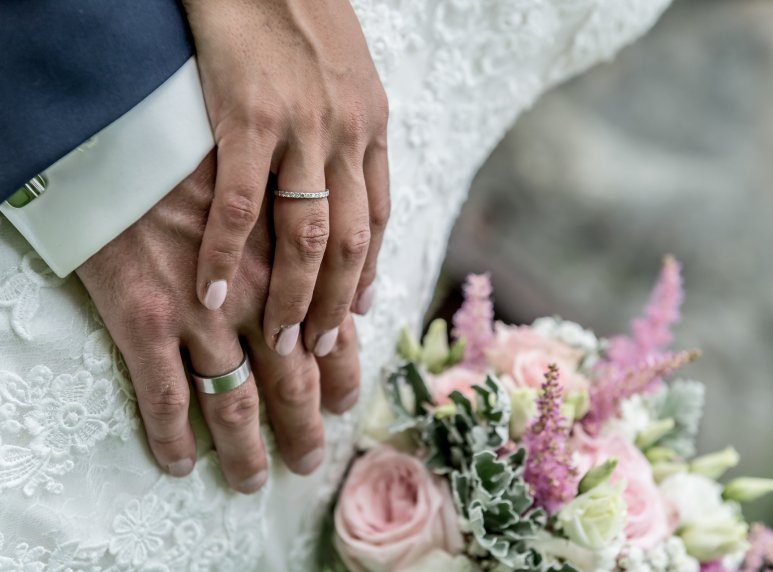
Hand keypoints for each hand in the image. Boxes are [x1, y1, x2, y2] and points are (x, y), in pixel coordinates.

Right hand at [76, 153, 361, 492]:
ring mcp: (201, 314)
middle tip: (308, 461)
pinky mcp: (144, 319)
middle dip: (304, 429)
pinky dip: (171, 439)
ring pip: (233, 404)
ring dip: (245, 451)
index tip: (344, 405)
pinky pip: (162, 397)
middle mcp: (256, 297)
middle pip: (291, 383)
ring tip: (252, 480)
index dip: (341, 377)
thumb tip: (345, 278)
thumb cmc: (204, 144)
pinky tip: (177, 465)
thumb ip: (308, 235)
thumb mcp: (274, 180)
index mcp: (290, 264)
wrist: (130, 119)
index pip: (330, 337)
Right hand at [182, 0, 389, 357]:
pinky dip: (228, 253)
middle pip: (350, 244)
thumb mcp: (347, 76)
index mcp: (371, 128)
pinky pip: (242, 203)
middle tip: (319, 353)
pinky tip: (214, 290)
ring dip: (296, 296)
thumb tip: (348, 187)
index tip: (356, 316)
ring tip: (282, 341)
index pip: (376, 221)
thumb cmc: (301, 13)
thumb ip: (352, 133)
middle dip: (337, 306)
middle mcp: (348, 137)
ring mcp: (303, 130)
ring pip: (308, 235)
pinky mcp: (251, 117)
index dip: (368, 274)